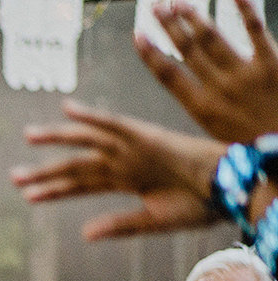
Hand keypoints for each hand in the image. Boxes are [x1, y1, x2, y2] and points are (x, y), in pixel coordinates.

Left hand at [15, 101, 224, 238]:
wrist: (228, 190)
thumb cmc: (199, 205)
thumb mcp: (152, 221)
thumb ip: (118, 226)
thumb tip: (83, 235)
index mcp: (126, 182)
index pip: (81, 185)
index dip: (54, 190)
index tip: (27, 196)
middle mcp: (125, 162)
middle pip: (77, 166)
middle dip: (45, 171)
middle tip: (13, 177)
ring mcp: (134, 148)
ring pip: (87, 143)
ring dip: (58, 139)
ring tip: (28, 138)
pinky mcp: (147, 137)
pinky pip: (115, 124)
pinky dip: (92, 117)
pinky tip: (67, 110)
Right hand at [141, 0, 277, 144]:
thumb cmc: (252, 144)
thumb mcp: (218, 132)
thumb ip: (205, 107)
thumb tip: (188, 87)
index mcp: (202, 109)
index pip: (168, 76)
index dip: (151, 54)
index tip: (138, 35)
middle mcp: (219, 89)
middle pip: (187, 50)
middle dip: (168, 26)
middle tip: (155, 7)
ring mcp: (245, 75)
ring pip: (213, 38)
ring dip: (194, 17)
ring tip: (179, 3)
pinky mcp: (272, 64)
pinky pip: (255, 31)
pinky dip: (245, 10)